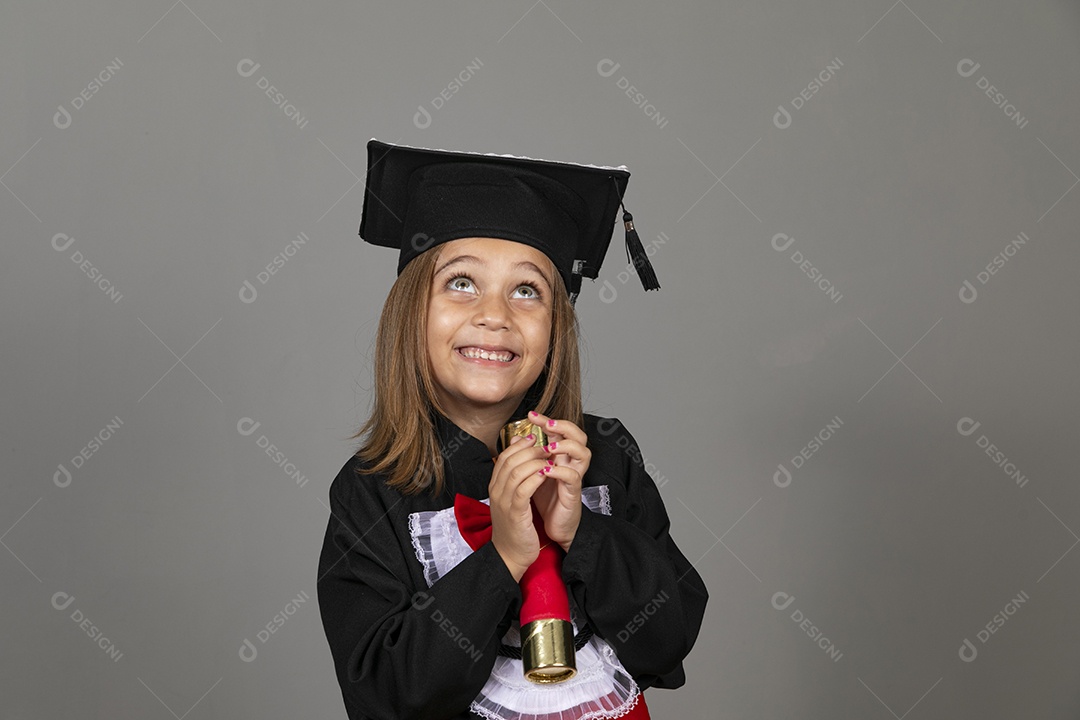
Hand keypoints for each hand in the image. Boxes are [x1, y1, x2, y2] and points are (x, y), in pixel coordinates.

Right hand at [489, 434, 551, 581]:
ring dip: (535, 461)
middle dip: (530, 449)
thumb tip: (522, 460)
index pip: (504, 457)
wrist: (510, 555)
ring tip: (549, 457)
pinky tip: (547, 473)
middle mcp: (496, 491)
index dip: (519, 445)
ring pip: (517, 471)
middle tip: (545, 445)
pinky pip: (524, 489)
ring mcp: (504, 502)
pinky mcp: (515, 513)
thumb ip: (516, 480)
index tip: (534, 439)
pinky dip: (536, 478)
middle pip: (510, 460)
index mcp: (495, 487)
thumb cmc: (515, 527)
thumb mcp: (512, 500)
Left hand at [526, 410, 589, 553]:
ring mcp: (573, 477)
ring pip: (582, 453)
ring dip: (566, 446)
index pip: (560, 431)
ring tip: (549, 447)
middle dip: (564, 426)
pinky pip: (572, 477)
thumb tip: (515, 439)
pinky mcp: (572, 493)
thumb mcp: (532, 474)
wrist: (552, 527)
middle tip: (547, 424)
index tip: (531, 415)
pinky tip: (546, 471)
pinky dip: (560, 471)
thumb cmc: (544, 501)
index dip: (548, 420)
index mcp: (560, 457)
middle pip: (579, 436)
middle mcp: (569, 464)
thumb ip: (526, 457)